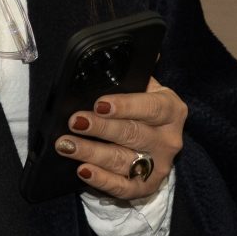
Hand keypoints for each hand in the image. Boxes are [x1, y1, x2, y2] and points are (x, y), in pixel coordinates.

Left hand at [54, 75, 186, 199]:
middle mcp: (169, 139)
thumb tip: (137, 48)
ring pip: (122, 160)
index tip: (99, 104)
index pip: (150, 106)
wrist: (159, 143)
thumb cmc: (145, 109)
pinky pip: (123, 186)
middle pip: (132, 134)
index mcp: (170, 109)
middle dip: (100, 128)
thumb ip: (138, 72)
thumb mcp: (148, 88)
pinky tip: (83, 170)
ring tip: (66, 145)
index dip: (125, 106)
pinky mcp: (146, 187)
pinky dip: (102, 179)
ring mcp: (159, 165)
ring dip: (92, 153)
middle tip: (74, 122)